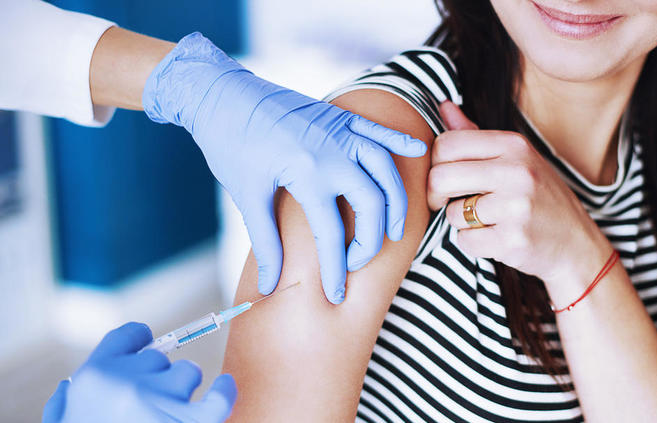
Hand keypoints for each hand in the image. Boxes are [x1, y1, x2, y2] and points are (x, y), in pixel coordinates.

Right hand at [42, 322, 236, 422]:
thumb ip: (64, 406)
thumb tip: (70, 388)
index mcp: (94, 378)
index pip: (128, 337)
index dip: (139, 343)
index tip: (145, 348)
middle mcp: (128, 383)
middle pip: (160, 359)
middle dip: (156, 379)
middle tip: (144, 407)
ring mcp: (161, 402)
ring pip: (187, 374)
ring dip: (181, 392)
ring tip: (164, 417)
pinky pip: (219, 398)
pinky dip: (225, 391)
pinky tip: (224, 386)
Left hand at [143, 33, 425, 303]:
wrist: (221, 92)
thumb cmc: (229, 143)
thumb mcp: (247, 195)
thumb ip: (265, 242)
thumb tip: (270, 286)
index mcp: (308, 173)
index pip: (332, 233)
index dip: (335, 270)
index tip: (335, 294)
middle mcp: (333, 151)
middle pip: (371, 203)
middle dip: (372, 239)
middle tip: (359, 261)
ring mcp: (341, 131)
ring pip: (385, 169)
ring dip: (396, 201)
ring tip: (396, 229)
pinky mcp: (340, 117)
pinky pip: (378, 131)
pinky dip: (399, 142)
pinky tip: (418, 152)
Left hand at [427, 102, 611, 287]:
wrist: (575, 242)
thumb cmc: (538, 197)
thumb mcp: (515, 158)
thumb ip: (474, 134)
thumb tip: (443, 105)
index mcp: (514, 144)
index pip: (447, 143)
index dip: (435, 163)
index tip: (445, 177)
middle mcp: (517, 171)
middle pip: (441, 177)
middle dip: (436, 194)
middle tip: (447, 202)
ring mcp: (517, 206)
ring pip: (453, 213)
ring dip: (462, 221)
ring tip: (488, 219)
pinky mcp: (513, 239)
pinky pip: (465, 241)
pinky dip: (473, 243)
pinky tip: (496, 237)